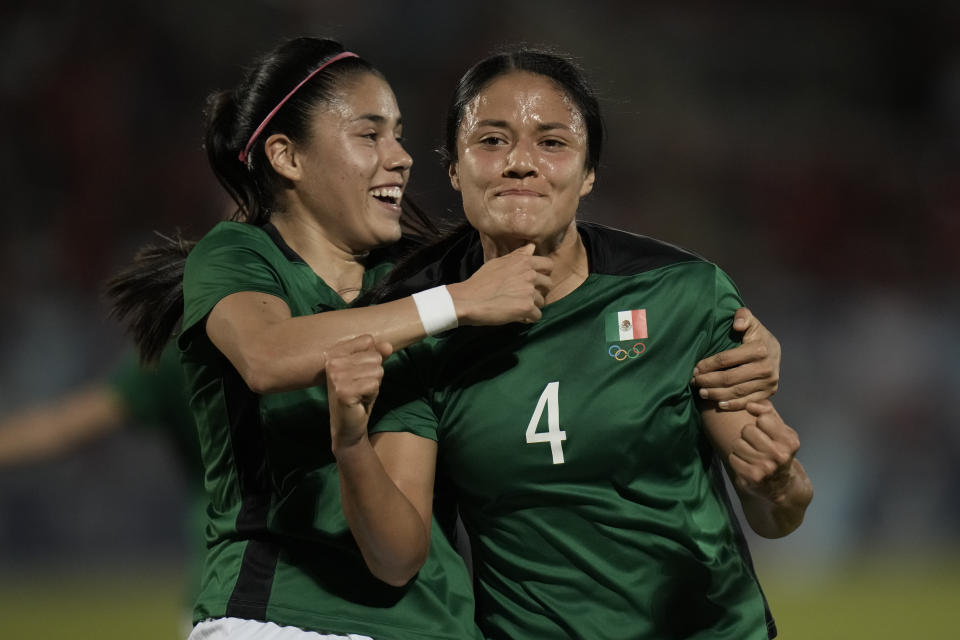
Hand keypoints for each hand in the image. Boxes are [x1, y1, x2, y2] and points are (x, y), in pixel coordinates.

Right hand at [326, 335, 392, 452]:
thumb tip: (388, 346)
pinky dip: (372, 394)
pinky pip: (374, 384)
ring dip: (373, 385)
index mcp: (335, 353)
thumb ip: (377, 354)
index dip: (371, 359)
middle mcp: (332, 362)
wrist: (348, 425)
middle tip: (360, 387)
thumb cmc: (358, 395)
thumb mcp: (369, 371)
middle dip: (374, 374)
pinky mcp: (343, 391)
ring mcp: (336, 377)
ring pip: (377, 370)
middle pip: (375, 357)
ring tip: (360, 393)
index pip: (368, 340)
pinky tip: (360, 401)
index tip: (359, 374)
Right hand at [447, 243, 552, 325]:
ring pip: (542, 301)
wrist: (468, 300)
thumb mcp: (498, 262)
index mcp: (523, 262)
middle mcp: (530, 274)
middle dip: (539, 291)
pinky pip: (537, 316)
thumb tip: (532, 246)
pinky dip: (528, 318)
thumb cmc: (480, 281)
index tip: (535, 280)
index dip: (544, 273)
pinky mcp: (526, 307)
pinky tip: (517, 316)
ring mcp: (529, 291)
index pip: (548, 265)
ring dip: (532, 305)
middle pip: (548, 284)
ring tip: (517, 306)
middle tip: (525, 296)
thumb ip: (517, 256)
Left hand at [692, 307, 780, 409]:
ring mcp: (768, 382)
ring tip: (701, 392)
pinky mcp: (769, 392)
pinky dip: (733, 405)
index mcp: (759, 349)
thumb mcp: (750, 322)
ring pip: (737, 392)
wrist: (774, 351)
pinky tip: (719, 404)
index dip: (708, 364)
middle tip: (694, 381)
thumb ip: (743, 316)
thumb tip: (737, 325)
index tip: (695, 368)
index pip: (726, 359)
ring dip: (716, 394)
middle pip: (729, 378)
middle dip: (708, 381)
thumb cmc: (755, 336)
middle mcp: (766, 367)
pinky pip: (748, 402)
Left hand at [728, 401, 799, 503]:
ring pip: (737, 443)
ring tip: (751, 454)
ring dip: (740, 447)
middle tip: (756, 445)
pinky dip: (736, 460)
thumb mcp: (780, 430)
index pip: (763, 419)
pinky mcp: (752, 477)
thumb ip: (767, 411)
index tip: (765, 432)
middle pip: (747, 430)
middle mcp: (779, 455)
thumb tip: (749, 404)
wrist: (780, 485)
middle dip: (748, 435)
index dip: (760, 423)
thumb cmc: (777, 450)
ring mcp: (766, 468)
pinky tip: (747, 464)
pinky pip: (732, 458)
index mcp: (789, 441)